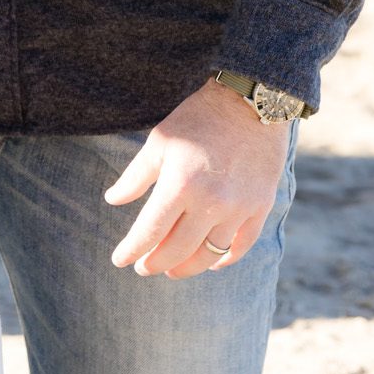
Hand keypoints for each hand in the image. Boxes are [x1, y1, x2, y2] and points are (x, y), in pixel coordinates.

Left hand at [103, 78, 290, 277]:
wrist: (249, 104)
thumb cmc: (198, 119)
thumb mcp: (159, 142)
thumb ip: (135, 176)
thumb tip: (113, 200)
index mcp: (179, 185)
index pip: (149, 232)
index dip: (131, 250)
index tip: (120, 260)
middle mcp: (210, 203)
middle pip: (177, 250)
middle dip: (155, 263)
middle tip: (143, 267)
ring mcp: (238, 208)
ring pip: (209, 254)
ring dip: (187, 268)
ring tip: (172, 270)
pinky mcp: (261, 207)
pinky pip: (241, 245)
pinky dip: (225, 259)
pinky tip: (212, 263)